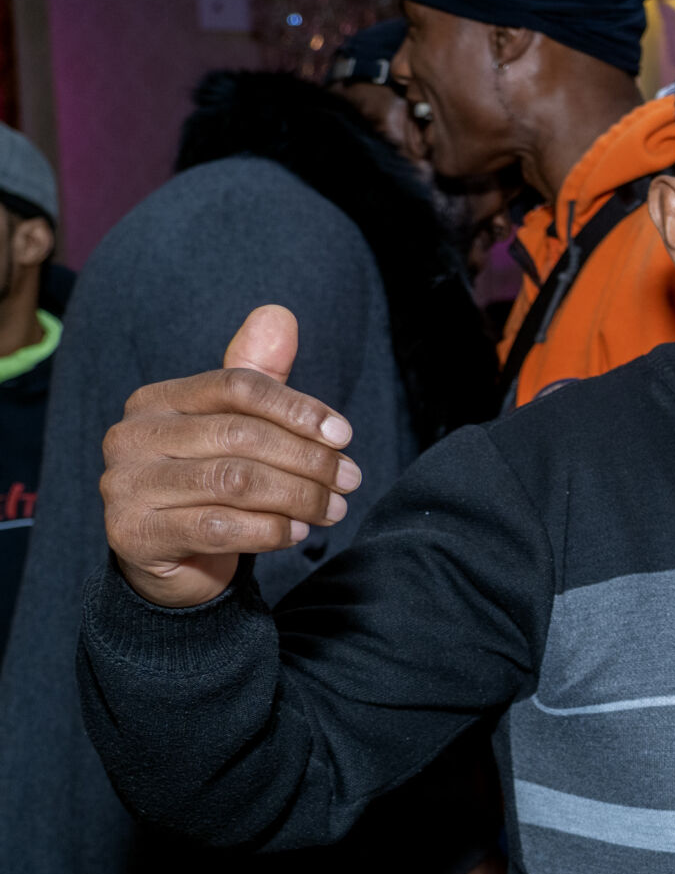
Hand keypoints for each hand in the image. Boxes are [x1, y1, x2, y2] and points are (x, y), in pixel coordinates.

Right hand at [101, 306, 360, 608]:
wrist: (169, 560)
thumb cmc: (209, 484)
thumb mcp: (235, 427)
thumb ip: (259, 377)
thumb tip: (279, 314)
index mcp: (157, 400)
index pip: (236, 387)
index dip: (297, 408)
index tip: (345, 435)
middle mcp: (132, 436)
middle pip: (240, 436)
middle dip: (308, 459)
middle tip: (350, 480)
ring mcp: (126, 486)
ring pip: (234, 482)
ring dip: (298, 497)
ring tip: (333, 509)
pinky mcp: (134, 534)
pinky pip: (218, 527)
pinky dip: (269, 530)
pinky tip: (298, 533)